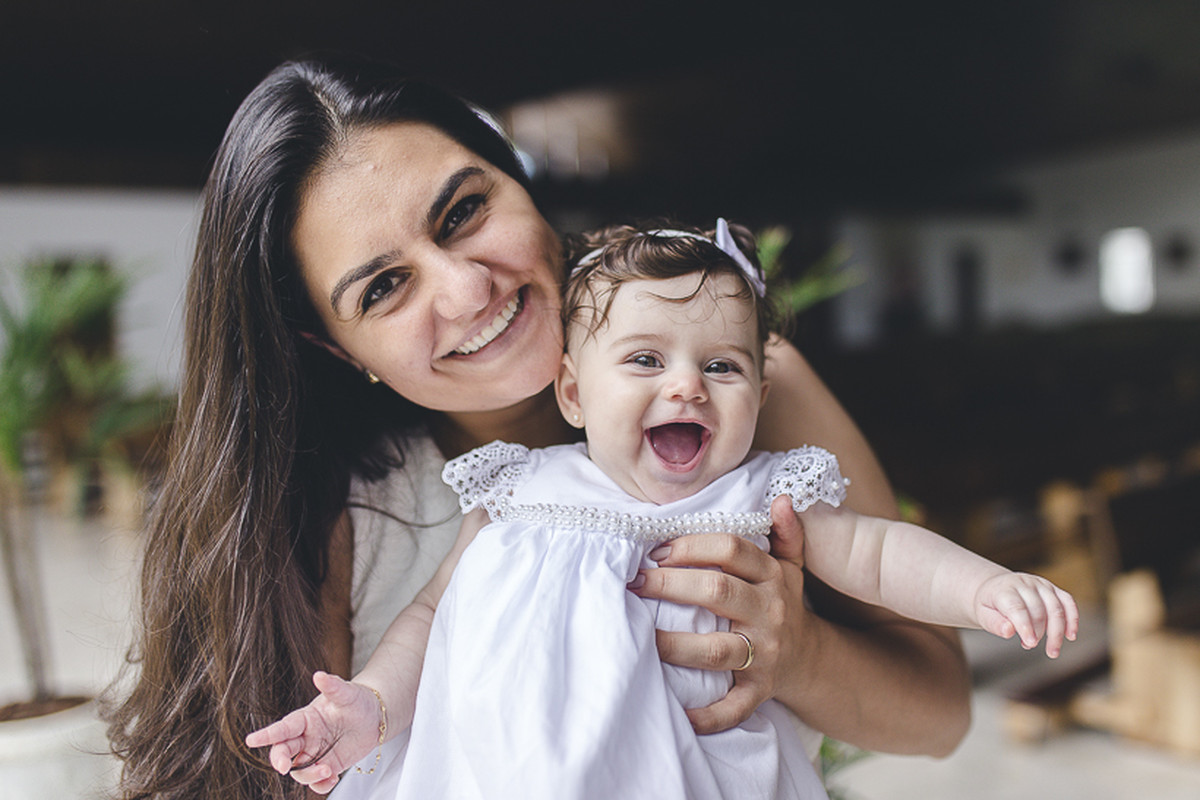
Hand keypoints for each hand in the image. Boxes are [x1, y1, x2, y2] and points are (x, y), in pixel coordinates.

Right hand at [244, 671, 384, 793]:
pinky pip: (316, 782)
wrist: (375, 717)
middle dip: (279, 760)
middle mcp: (306, 738)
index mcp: (305, 718)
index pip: (283, 727)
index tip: (251, 740)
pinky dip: (321, 785)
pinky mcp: (327, 766)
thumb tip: (319, 675)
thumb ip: (333, 686)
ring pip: (299, 771)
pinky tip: (332, 779)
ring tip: (328, 770)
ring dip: (309, 774)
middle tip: (284, 767)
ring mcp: (315, 753)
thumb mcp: (347, 694)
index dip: (266, 734)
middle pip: (283, 751)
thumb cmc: (357, 701)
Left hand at [631, 495, 809, 733]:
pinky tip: (679, 714)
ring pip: (716, 649)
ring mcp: (765, 654)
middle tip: (636, 583)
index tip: (656, 550)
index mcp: (772, 577)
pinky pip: (733, 706)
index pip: (731, 550)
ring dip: (674, 644)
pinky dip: (708, 715)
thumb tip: (783, 498)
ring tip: (640, 635)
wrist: (811, 659)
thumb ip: (786, 531)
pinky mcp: (760, 690)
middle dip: (671, 585)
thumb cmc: (783, 603)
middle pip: (717, 592)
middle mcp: (770, 613)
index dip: (691, 545)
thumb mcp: (790, 564)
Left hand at [974, 572, 1079, 657]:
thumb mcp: (983, 615)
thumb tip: (1009, 632)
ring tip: (1053, 652)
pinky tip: (1071, 636)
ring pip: (1056, 608)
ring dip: (1057, 632)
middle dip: (1038, 632)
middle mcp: (1024, 583)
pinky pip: (1068, 602)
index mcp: (1004, 589)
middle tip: (1030, 646)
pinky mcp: (1053, 589)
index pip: (1017, 607)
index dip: (1025, 626)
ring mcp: (1041, 584)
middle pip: (1038, 609)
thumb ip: (994, 624)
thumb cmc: (990, 605)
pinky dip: (1072, 619)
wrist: (995, 588)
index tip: (1030, 643)